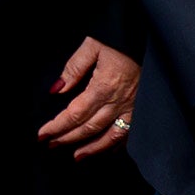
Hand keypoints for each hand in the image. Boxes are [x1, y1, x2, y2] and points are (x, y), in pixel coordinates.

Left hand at [38, 36, 141, 160]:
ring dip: (93, 149)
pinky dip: (117, 145)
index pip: (75, 114)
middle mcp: (119, 101)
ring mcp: (133, 107)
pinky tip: (106, 150)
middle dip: (68, 139)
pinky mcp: (143, 108)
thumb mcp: (92, 45)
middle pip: (89, 128)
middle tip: (51, 146)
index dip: (57, 127)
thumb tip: (57, 89)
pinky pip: (130, 132)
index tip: (42, 135)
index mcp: (103, 86)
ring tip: (76, 157)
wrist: (153, 38)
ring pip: (112, 136)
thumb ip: (73, 68)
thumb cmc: (119, 41)